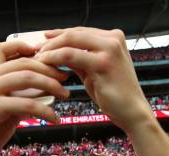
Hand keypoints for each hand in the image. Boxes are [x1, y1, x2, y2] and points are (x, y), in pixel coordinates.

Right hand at [0, 41, 68, 155]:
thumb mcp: (6, 108)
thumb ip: (20, 95)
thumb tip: (46, 88)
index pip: (4, 48)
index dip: (26, 47)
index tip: (47, 59)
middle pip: (23, 62)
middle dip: (49, 68)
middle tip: (65, 78)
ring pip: (26, 77)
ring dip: (51, 84)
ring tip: (65, 95)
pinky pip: (26, 104)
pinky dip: (45, 110)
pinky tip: (55, 118)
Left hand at [37, 28, 152, 132]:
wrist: (132, 113)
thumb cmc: (114, 95)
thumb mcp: (94, 71)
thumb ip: (79, 58)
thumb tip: (58, 51)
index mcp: (114, 38)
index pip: (80, 31)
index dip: (60, 34)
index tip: (43, 40)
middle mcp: (114, 39)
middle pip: (74, 32)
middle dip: (52, 40)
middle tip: (36, 50)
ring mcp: (110, 49)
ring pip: (70, 41)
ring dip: (50, 49)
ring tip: (37, 58)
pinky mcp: (103, 63)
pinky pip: (71, 56)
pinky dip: (55, 58)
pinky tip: (45, 64)